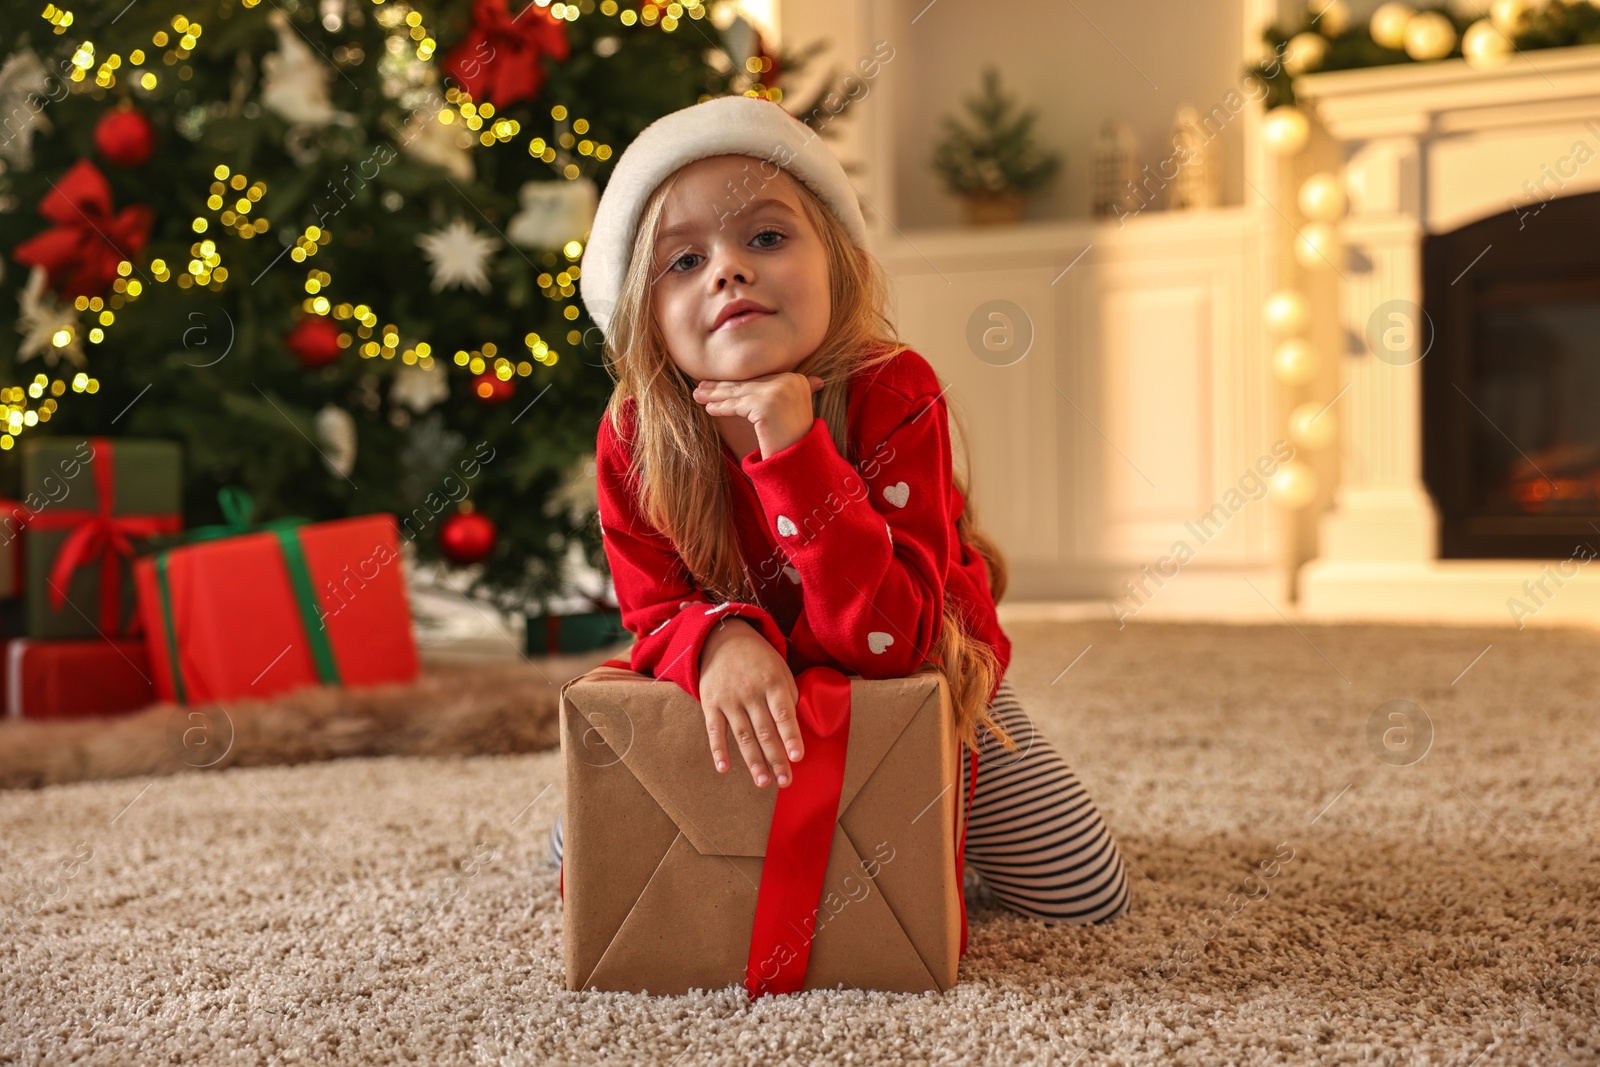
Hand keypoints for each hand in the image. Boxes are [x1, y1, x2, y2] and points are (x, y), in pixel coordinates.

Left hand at [692, 372, 824, 458]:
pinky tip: (709, 408)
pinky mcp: (765, 405)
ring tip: (698, 395)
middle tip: (702, 386)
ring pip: (739, 392)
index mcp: (796, 379)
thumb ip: (780, 392)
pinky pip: (736, 405)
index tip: (719, 382)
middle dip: (723, 385)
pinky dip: (721, 407)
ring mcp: (778, 391)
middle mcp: (789, 381)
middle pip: (748, 383)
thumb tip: (777, 385)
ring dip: (715, 394)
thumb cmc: (792, 440)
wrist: (800, 462)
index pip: (759, 378)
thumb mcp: (789, 409)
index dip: (738, 380)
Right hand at [697, 617, 805, 787]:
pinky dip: (718, 750)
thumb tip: (793, 728)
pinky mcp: (711, 703)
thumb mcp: (780, 669)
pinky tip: (724, 768)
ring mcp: (729, 699)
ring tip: (763, 782)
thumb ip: (788, 696)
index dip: (791, 736)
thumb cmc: (759, 659)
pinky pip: (715, 730)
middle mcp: (751, 692)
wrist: (722, 638)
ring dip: (753, 761)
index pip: (783, 714)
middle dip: (776, 758)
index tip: (797, 757)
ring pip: (743, 735)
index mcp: (773, 682)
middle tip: (785, 781)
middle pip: (765, 730)